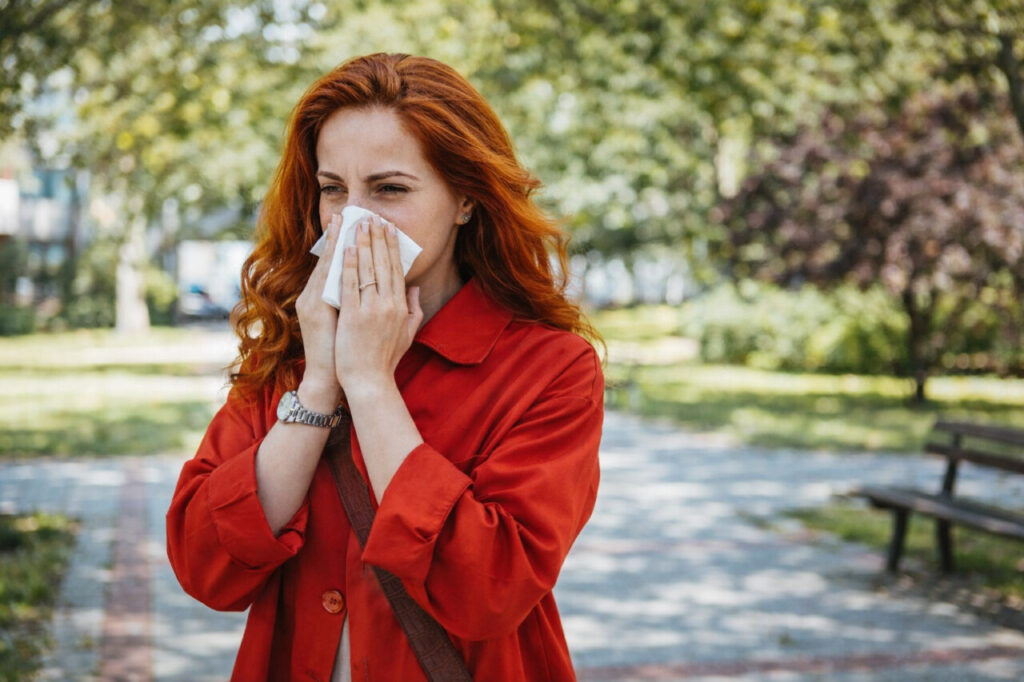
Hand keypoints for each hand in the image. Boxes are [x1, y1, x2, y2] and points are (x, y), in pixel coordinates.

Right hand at [294, 214, 342, 406]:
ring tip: (347, 221)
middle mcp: (313, 296)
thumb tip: (377, 286)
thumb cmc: (343, 353)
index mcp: (321, 298)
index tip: (354, 221)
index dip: (344, 242)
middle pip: (328, 259)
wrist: (328, 378)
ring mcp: (312, 303)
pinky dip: (335, 265)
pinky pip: (327, 283)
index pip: (335, 264)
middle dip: (340, 235)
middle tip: (351, 211)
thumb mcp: (349, 323)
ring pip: (325, 266)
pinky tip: (343, 249)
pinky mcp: (314, 312)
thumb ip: (359, 302)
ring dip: (336, 242)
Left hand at [335, 215, 423, 391]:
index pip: (396, 269)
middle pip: (383, 263)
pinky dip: (350, 264)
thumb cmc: (385, 360)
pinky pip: (351, 284)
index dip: (391, 247)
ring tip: (359, 224)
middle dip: (377, 238)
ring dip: (363, 243)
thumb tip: (415, 288)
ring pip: (367, 269)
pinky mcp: (353, 316)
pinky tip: (347, 248)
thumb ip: (414, 310)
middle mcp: (389, 305)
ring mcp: (371, 309)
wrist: (369, 381)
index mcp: (401, 307)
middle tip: (373, 217)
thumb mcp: (407, 334)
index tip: (387, 228)